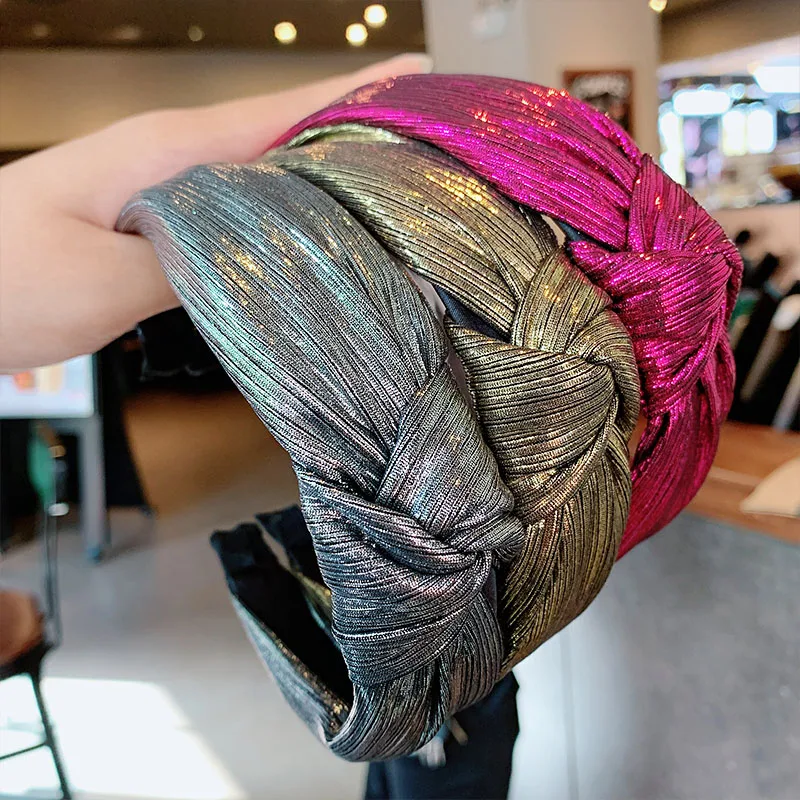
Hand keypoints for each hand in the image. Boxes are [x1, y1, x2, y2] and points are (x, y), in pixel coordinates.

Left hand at [0, 53, 431, 371]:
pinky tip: (316, 235)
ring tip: (390, 190)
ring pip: (268, 173)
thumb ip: (197, 263)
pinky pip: (244, 211)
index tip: (416, 80)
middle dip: (356, 132)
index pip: (278, 111)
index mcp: (169, 151)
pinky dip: (288, 215)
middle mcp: (177, 158)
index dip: (352, 94)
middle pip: (285, 133)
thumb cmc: (7, 281)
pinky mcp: (164, 224)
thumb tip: (275, 256)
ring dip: (328, 176)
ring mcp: (171, 189)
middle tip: (425, 148)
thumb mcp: (104, 278)